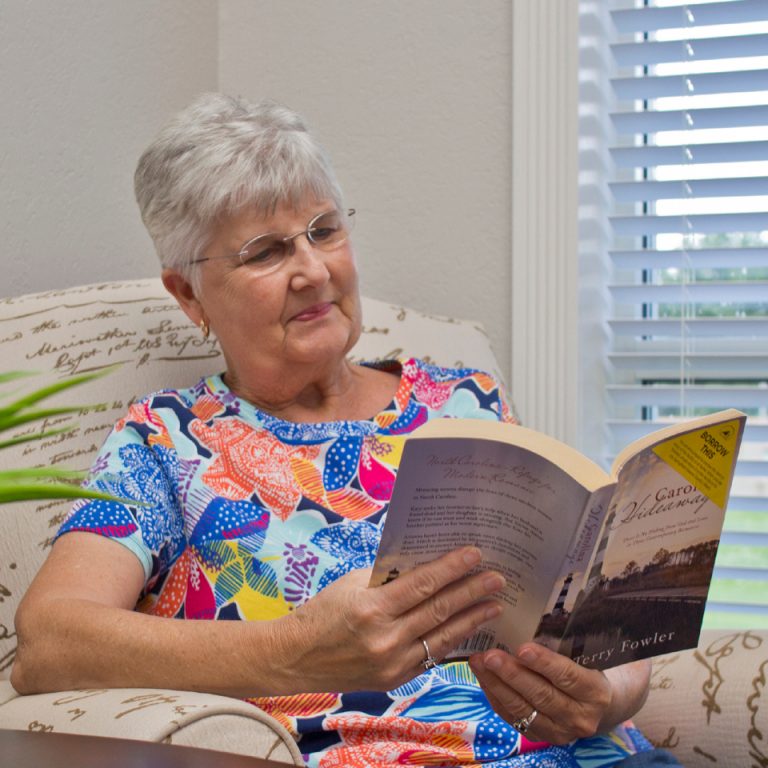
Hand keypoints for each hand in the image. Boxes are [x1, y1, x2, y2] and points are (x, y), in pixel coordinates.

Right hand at [272, 546, 504, 693]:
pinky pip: (431, 657)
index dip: (452, 567)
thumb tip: (427, 562)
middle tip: (498, 578)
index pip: (423, 583)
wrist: (297, 657)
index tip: (475, 554)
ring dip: (472, 619)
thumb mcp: (353, 583)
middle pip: (439, 610)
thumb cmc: (324, 611)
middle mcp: (386, 639)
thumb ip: (389, 576)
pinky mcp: (396, 680)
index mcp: (372, 608)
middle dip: (472, 592)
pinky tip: (469, 629)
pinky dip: (452, 641)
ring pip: (442, 637)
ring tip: (494, 605)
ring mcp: (393, 664)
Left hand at [469, 644, 649, 743]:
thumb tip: (549, 605)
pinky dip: (495, 696)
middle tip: (489, 655)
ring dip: (496, 685)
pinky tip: (483, 677)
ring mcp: (560, 732)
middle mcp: (580, 718)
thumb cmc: (594, 665)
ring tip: (478, 662)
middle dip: (512, 675)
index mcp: (596, 693)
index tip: (522, 648)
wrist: (604, 703)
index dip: (544, 664)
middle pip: (541, 696)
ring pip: (523, 709)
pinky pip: (513, 718)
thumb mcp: (592, 652)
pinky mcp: (541, 737)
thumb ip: (575, 639)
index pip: (568, 677)